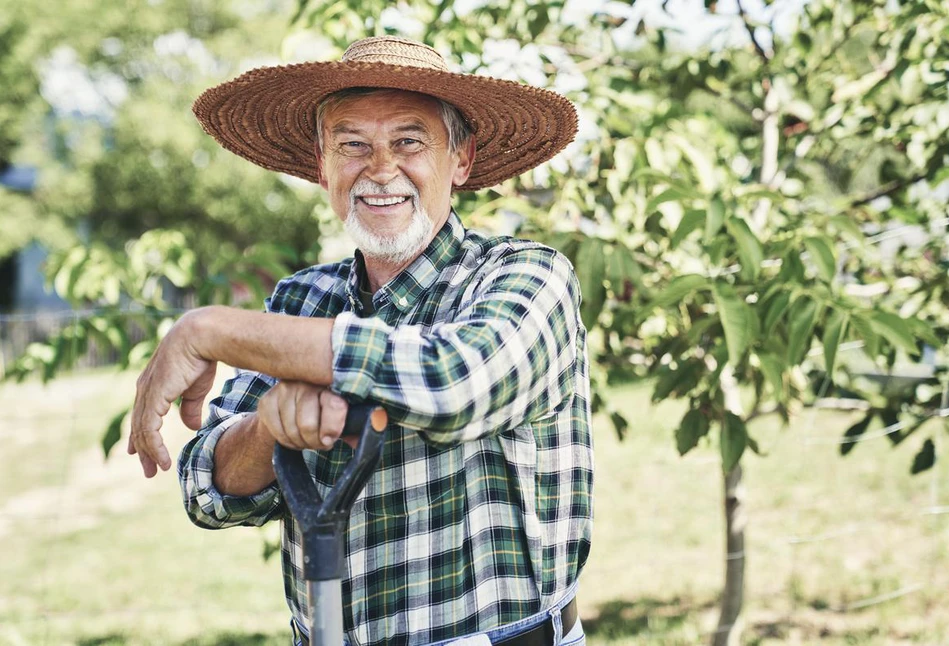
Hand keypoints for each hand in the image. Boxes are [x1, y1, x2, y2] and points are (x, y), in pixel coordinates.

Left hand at [129, 311, 216, 476]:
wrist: (201, 338)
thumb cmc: (201, 357)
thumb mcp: (195, 388)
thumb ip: (189, 408)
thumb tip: (191, 427)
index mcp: (153, 384)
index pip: (142, 414)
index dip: (141, 434)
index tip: (139, 451)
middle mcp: (145, 389)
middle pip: (138, 426)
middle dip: (143, 449)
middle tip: (149, 469)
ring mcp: (147, 394)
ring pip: (142, 431)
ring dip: (149, 453)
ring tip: (156, 470)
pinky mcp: (153, 398)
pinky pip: (149, 430)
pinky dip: (154, 447)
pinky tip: (163, 460)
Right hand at [257, 381, 351, 449]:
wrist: (292, 408)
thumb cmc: (324, 413)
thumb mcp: (343, 418)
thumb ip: (354, 427)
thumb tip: (368, 433)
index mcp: (331, 383)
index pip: (334, 406)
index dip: (332, 429)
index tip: (330, 440)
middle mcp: (307, 381)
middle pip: (307, 424)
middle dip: (314, 442)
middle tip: (319, 444)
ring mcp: (284, 389)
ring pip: (292, 430)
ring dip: (301, 443)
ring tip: (306, 440)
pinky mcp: (267, 400)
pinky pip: (277, 431)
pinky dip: (286, 441)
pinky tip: (292, 437)